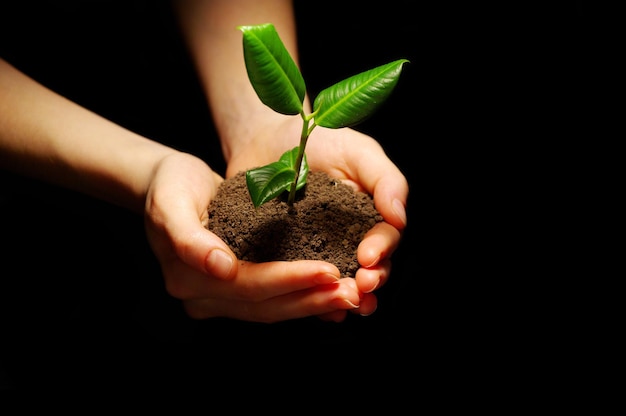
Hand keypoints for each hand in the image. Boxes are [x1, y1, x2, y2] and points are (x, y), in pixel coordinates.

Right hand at [143, 152, 362, 322]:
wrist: (168, 186)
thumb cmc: (170, 187)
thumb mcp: (171, 202)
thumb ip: (189, 239)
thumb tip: (221, 268)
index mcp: (187, 279)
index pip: (248, 285)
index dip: (290, 280)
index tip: (329, 271)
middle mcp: (202, 298)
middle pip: (265, 306)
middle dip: (311, 300)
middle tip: (353, 293)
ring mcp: (218, 299)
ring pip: (272, 310)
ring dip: (313, 304)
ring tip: (350, 296)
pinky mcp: (235, 292)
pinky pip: (272, 301)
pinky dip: (302, 298)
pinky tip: (330, 293)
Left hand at [226, 117, 408, 316]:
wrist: (266, 137)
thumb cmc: (318, 139)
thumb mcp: (357, 152)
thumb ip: (384, 180)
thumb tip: (400, 218)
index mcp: (369, 216)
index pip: (384, 240)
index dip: (381, 252)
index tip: (368, 258)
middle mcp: (347, 238)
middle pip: (365, 269)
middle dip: (367, 283)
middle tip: (360, 289)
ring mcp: (317, 251)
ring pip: (336, 282)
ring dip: (343, 298)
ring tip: (343, 307)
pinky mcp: (286, 258)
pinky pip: (300, 281)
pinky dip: (308, 298)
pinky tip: (312, 308)